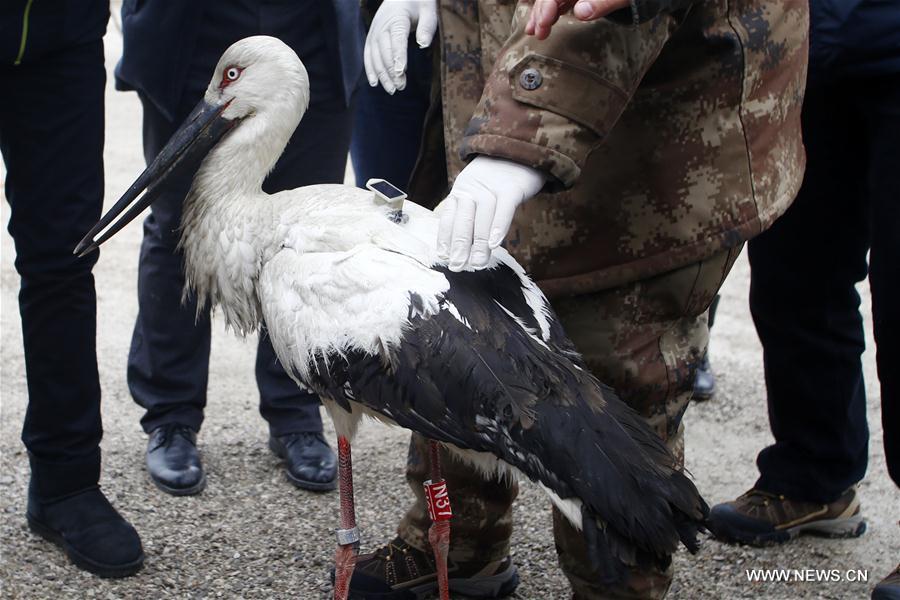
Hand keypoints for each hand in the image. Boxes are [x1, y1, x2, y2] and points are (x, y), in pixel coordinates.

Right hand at [364, 0, 437, 93]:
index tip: (400, 71)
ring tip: (392, 89)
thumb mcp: (428, 10)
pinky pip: (368, 54)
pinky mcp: (372, 37)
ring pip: (375, 55)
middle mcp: (382, 25)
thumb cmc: (419, 3)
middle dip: (391, 70)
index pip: (397, 39)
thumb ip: (427, 26)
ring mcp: (374, 31)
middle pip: (385, 50)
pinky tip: (375, 83)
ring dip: (382, 74)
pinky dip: (370, 69)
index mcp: (397, 17)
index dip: (398, 56)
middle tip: (401, 87)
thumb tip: (423, 44)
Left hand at [437, 156, 544, 270]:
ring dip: (478, 243)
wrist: (519, 150)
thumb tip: (459, 246)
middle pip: (463, 220)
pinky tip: (494, 244)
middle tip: (458, 266)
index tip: (444, 257)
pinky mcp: (512, 187)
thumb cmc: (496, 180)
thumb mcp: (476, 192)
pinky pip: (504, 209)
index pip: (448, 217)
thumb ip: (468, 214)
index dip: (445, 238)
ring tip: (477, 263)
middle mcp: (473, 190)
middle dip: (459, 245)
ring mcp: (492, 188)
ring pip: (482, 218)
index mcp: (461, 192)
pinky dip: (498, 226)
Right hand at [525, 0, 629, 39]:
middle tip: (539, 32)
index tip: (545, 22)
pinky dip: (549, 14)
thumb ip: (603, 2)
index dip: (548, 4)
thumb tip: (581, 12)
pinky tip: (541, 25)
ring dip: (541, 14)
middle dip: (541, 11)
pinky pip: (559, 3)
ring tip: (533, 31)